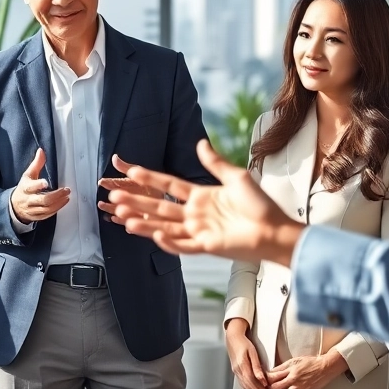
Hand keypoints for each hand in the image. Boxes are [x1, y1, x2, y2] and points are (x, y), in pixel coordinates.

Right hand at [11, 148, 70, 224]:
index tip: (46, 182)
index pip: (31, 187)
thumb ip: (36, 164)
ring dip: (58, 203)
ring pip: (46, 209)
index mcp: (25, 188)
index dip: (38, 185)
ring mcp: (32, 210)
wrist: (14, 206)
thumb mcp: (28, 175)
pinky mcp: (36, 217)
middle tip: (66, 190)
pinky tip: (62, 203)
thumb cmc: (24, 188)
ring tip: (67, 197)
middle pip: (43, 200)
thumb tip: (41, 150)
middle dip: (56, 195)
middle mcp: (28, 200)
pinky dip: (56, 209)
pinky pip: (47, 215)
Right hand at [101, 140, 302, 263]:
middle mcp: (195, 214)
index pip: (168, 185)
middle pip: (159, 206)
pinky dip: (167, 242)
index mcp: (200, 196)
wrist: (276, 230)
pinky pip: (182, 246)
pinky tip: (153, 233)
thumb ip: (215, 162)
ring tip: (121, 216)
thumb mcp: (236, 177)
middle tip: (113, 197)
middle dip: (136, 201)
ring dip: (143, 222)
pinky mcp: (206, 246)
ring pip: (164, 226)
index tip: (129, 169)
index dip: (149, 177)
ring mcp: (198, 231)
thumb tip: (200, 142)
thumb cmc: (260, 204)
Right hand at [224, 319, 269, 388]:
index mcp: (242, 365)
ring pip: (245, 386)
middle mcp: (237, 370)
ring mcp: (236, 371)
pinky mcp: (236, 371)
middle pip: (248, 386)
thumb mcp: (252, 353)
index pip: (251, 381)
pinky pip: (242, 383)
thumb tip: (262, 379)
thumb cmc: (244, 343)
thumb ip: (257, 367)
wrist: (233, 338)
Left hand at [267, 352, 345, 388]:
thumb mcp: (295, 360)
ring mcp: (299, 388)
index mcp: (291, 370)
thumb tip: (272, 372)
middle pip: (276, 387)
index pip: (273, 376)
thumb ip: (282, 367)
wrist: (325, 368)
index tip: (261, 379)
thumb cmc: (311, 363)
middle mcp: (294, 380)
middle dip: (268, 388)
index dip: (265, 379)